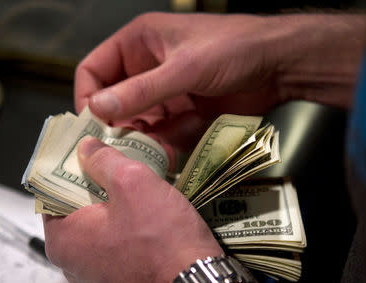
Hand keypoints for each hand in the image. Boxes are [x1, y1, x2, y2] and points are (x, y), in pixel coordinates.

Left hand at [42, 136, 224, 282]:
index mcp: (63, 239)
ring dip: (115, 200)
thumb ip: (103, 160)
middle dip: (97, 181)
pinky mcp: (118, 276)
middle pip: (76, 207)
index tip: (90, 149)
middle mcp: (72, 260)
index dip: (71, 165)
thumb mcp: (131, 182)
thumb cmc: (160, 236)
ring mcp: (95, 271)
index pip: (53, 191)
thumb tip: (86, 147)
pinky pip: (114, 238)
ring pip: (98, 222)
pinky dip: (125, 221)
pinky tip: (145, 206)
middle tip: (117, 160)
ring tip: (135, 180)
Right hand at [74, 13, 365, 168]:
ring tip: (140, 156)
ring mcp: (164, 91)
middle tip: (114, 151)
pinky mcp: (181, 110)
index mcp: (138, 43)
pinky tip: (162, 155)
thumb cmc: (232, 50)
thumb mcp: (184, 68)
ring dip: (138, 138)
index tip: (91, 128)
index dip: (87, 97)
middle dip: (114, 124)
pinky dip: (159, 143)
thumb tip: (97, 109)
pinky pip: (160, 130)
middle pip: (113, 99)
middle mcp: (145, 67)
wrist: (278, 64)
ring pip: (136, 120)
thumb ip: (141, 91)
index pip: (94, 69)